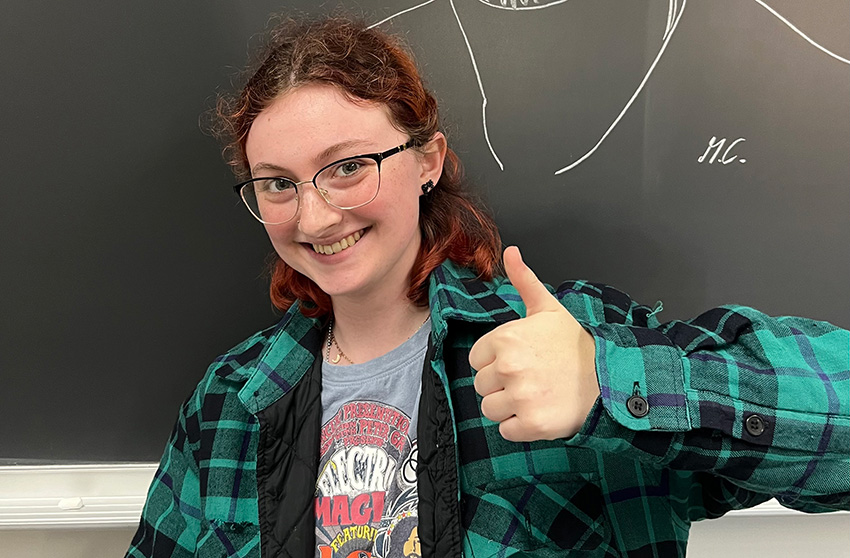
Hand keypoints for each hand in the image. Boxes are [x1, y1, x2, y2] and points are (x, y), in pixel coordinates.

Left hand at [469, 246, 599, 441]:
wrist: (610, 378)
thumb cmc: (575, 344)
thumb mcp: (548, 308)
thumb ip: (523, 281)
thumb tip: (509, 251)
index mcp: (506, 338)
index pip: (477, 360)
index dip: (496, 361)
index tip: (520, 360)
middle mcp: (509, 367)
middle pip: (481, 386)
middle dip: (501, 385)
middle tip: (531, 378)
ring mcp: (520, 397)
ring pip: (490, 409)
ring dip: (508, 407)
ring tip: (535, 395)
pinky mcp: (531, 424)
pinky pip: (505, 431)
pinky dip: (520, 427)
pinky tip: (539, 411)